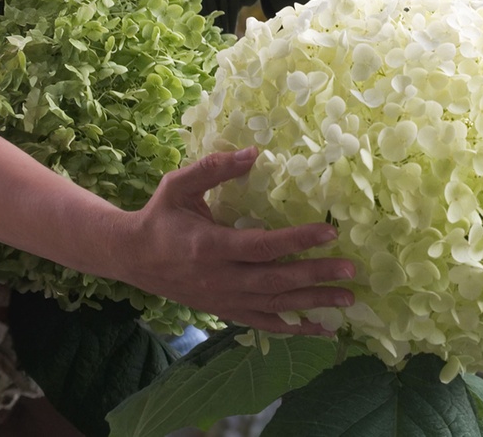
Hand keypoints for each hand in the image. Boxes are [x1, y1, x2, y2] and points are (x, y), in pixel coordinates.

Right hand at [109, 147, 354, 335]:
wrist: (131, 257)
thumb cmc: (160, 216)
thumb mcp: (179, 185)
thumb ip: (215, 168)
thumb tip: (254, 153)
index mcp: (210, 246)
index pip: (262, 246)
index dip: (298, 240)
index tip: (330, 232)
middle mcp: (220, 278)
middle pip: (276, 280)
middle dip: (316, 275)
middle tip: (351, 271)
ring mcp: (224, 299)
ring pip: (276, 305)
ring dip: (314, 304)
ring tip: (348, 301)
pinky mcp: (225, 311)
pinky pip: (264, 323)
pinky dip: (294, 328)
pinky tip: (320, 328)